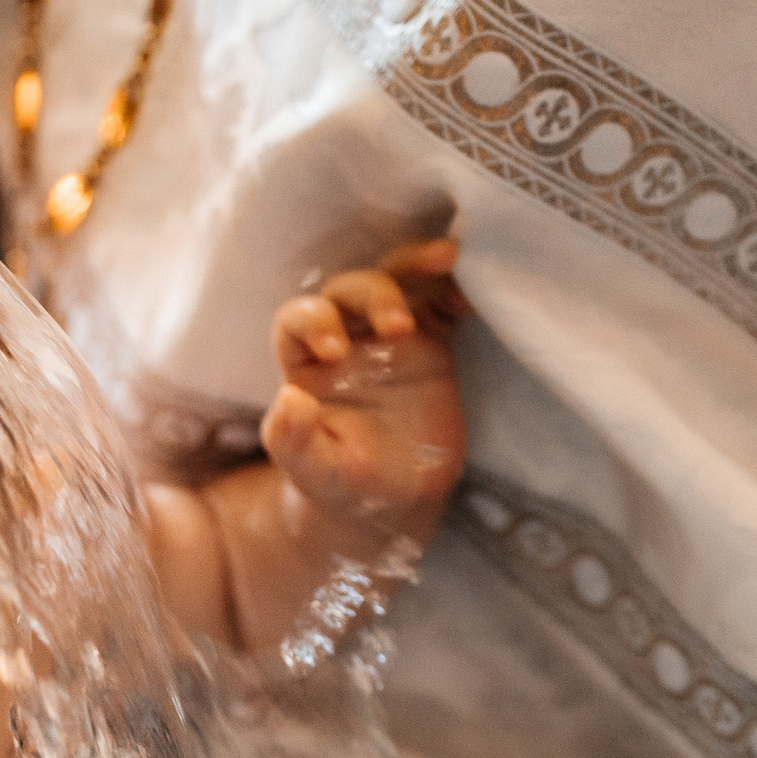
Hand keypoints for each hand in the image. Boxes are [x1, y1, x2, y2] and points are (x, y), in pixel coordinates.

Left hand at [262, 238, 467, 521]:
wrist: (392, 497)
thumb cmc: (342, 481)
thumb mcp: (314, 470)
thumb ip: (292, 439)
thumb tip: (288, 397)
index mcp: (307, 365)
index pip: (298, 321)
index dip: (314, 322)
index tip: (337, 351)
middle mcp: (345, 339)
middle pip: (348, 291)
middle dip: (371, 295)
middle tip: (397, 328)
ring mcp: (389, 337)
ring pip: (395, 281)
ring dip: (415, 267)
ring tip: (446, 260)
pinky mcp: (431, 343)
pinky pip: (441, 303)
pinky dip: (454, 289)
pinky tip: (468, 292)